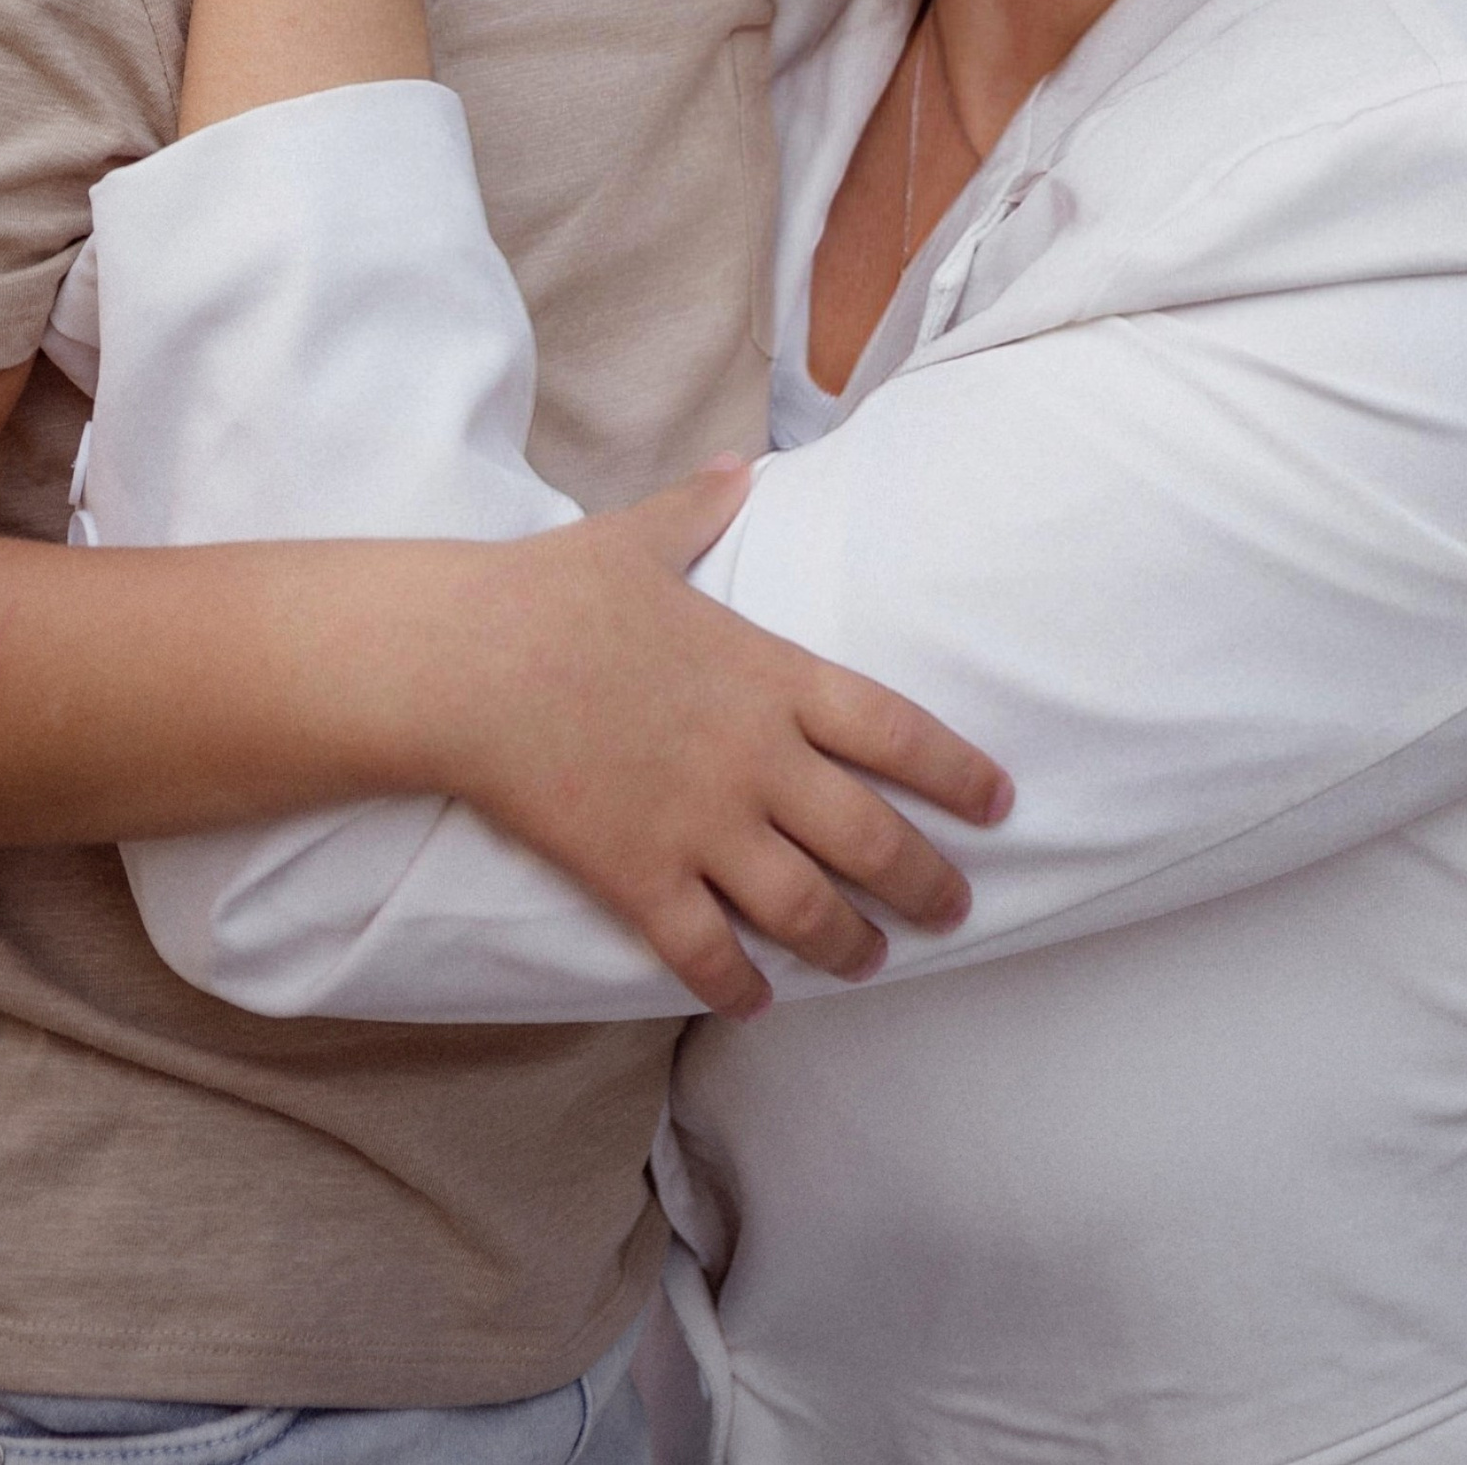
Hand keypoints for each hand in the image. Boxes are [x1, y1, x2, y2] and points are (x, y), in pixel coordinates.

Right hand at [429, 469, 1013, 1020]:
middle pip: (871, 837)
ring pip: (804, 907)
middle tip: (956, 910)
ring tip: (870, 962)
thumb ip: (700, 507)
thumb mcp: (640, 537)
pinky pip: (706, 952)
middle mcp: (754, 758)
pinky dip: (739, 985)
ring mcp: (700, 824)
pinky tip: (757, 1001)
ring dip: (849, 944)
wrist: (468, 662)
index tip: (998, 803)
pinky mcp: (638, 877)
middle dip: (925, 882)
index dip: (958, 774)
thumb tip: (738, 466)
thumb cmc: (553, 593)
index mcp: (771, 675)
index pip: (897, 732)